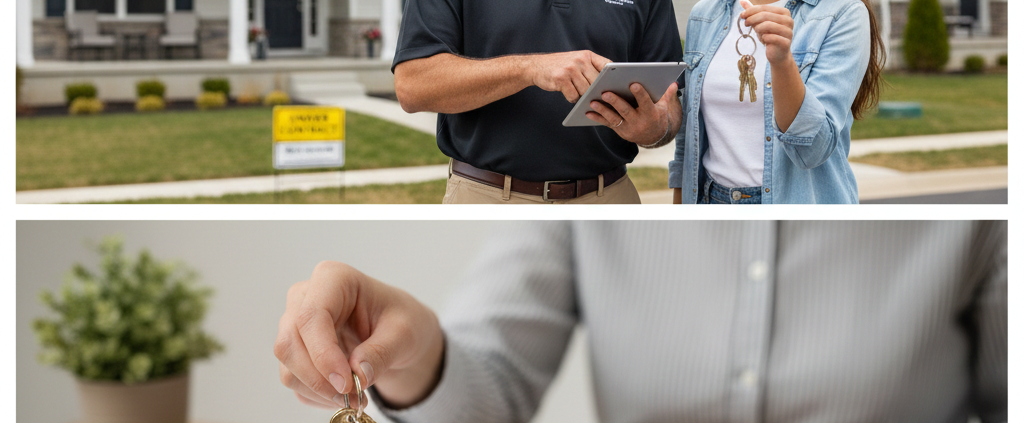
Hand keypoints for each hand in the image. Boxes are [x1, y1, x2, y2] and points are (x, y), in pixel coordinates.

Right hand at [274, 261, 444, 409]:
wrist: (397, 334)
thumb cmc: (401, 321)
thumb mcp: (404, 334)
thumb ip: (381, 353)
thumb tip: (357, 375)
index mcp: (333, 279)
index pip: (311, 316)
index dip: (323, 354)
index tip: (346, 384)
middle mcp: (305, 297)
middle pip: (289, 343)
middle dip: (319, 378)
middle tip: (352, 397)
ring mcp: (294, 323)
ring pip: (287, 365)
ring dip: (318, 390)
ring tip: (355, 397)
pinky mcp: (294, 349)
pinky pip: (294, 379)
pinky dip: (317, 394)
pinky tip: (343, 392)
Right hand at [526, 50, 611, 102]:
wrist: (535, 66)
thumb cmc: (559, 67)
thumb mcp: (576, 61)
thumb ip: (590, 69)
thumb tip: (607, 87)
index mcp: (587, 55)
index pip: (607, 65)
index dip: (613, 76)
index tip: (616, 85)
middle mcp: (580, 60)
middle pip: (597, 82)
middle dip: (596, 92)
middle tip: (596, 98)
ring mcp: (570, 69)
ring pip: (586, 91)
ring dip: (583, 96)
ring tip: (578, 94)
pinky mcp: (561, 79)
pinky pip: (573, 96)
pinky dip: (572, 98)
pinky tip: (568, 93)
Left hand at [585, 82, 681, 145]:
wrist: (653, 137)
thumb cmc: (657, 116)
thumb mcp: (663, 107)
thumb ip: (667, 94)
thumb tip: (674, 83)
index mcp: (650, 114)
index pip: (645, 102)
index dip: (640, 94)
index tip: (633, 83)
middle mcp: (638, 122)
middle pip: (626, 111)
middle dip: (615, 101)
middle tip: (605, 92)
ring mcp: (628, 128)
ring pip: (614, 118)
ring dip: (602, 110)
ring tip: (592, 101)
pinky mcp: (619, 130)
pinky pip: (607, 124)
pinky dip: (597, 118)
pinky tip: (588, 112)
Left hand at [740, 1, 794, 64]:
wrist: (777, 54)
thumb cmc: (769, 35)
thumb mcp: (760, 22)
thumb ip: (753, 12)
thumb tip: (742, 1)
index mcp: (784, 12)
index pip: (764, 8)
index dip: (751, 10)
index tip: (742, 15)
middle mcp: (789, 20)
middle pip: (765, 15)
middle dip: (752, 19)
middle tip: (746, 23)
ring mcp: (789, 31)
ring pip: (768, 25)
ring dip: (758, 29)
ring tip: (757, 32)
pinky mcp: (786, 42)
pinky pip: (771, 37)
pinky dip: (764, 38)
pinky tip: (764, 39)